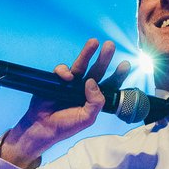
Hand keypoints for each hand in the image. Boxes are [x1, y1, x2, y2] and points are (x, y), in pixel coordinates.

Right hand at [0, 40, 130, 168]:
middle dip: (104, 58)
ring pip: (81, 64)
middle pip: (97, 70)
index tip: (125, 64)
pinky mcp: (57, 79)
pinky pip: (63, 69)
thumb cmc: (66, 125)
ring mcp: (71, 83)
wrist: (43, 127)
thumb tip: (92, 82)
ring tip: (94, 42)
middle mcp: (84, 88)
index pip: (109, 84)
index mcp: (94, 98)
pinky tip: (67, 78)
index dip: (117, 75)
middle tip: (110, 45)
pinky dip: (64, 71)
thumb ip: (95, 102)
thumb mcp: (87, 118)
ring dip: (87, 52)